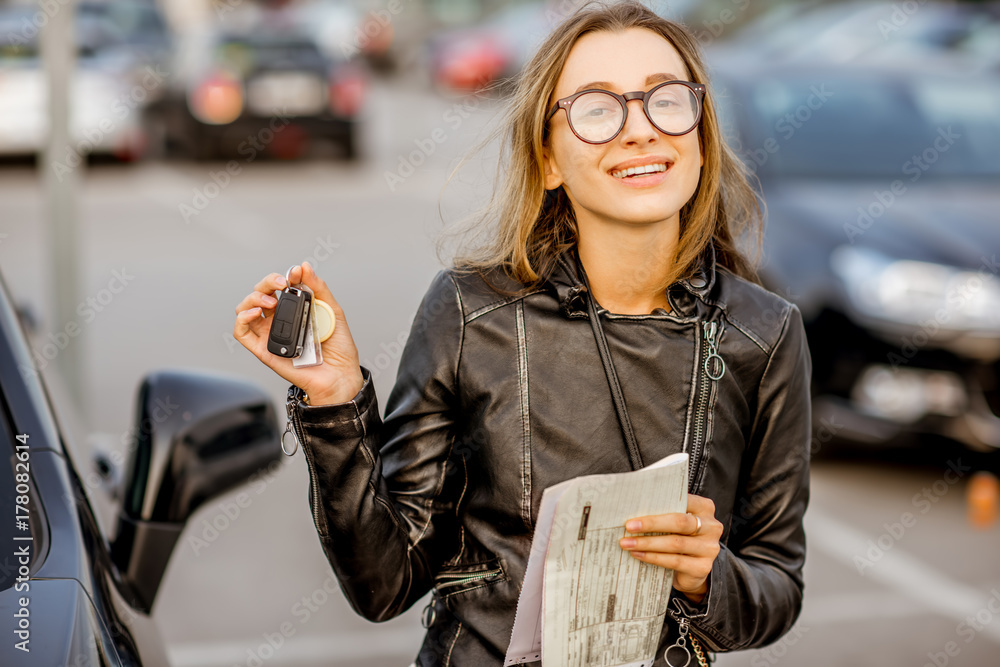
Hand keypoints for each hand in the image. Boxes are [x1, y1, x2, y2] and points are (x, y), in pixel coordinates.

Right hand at [233, 261, 364, 405]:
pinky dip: (242, 318)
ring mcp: (270, 334)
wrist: (340, 375)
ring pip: (245, 310)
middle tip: (280, 283)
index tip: (295, 273)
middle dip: (266, 282)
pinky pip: (242, 333)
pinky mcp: (264, 350)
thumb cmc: (338, 347)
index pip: (279, 286)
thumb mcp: (333, 312)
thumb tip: (304, 266)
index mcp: (295, 309)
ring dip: (253, 298)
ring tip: (269, 300)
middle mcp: (279, 320)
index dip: (284, 275)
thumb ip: (319, 289)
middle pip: (259, 294)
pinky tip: (255, 312)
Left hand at [618, 494, 721, 604]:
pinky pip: (675, 561)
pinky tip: (638, 554)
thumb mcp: (674, 523)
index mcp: (704, 508)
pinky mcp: (703, 567)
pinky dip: (653, 557)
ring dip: (647, 543)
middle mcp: (712, 526)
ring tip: (627, 543)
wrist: (692, 571)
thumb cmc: (679, 538)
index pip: (683, 500)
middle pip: (679, 522)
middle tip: (628, 526)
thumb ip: (663, 513)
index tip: (636, 507)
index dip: (659, 504)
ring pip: (675, 543)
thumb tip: (632, 508)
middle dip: (651, 524)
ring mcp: (709, 548)